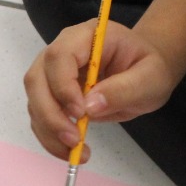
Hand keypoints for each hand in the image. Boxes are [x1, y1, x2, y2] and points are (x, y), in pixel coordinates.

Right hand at [23, 20, 179, 160]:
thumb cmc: (149, 69)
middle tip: (74, 139)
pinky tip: (69, 149)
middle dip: (50, 114)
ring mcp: (52, 73)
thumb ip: (124, 89)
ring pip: (34, 101)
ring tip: (75, 149)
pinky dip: (50, 137)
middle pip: (37, 79)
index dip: (63, 86)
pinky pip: (39, 116)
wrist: (144, 73)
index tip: (81, 113)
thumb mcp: (150, 78)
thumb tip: (90, 107)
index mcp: (87, 36)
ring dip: (49, 130)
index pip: (60, 55)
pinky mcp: (51, 94)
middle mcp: (62, 51)